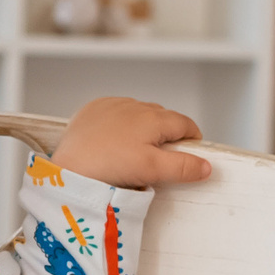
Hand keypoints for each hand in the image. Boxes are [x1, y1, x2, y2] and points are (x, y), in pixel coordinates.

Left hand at [52, 96, 208, 188]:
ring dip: (143, 127)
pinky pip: (115, 112)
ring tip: (135, 151)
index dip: (192, 139)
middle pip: (163, 117)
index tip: (190, 153)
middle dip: (167, 134)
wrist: (68, 166)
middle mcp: (135, 105)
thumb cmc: (109, 166)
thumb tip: (206, 166)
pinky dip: (120, 124)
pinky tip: (113, 141)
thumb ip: (183, 167)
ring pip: (139, 113)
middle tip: (161, 157)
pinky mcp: (93, 109)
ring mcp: (112, 104)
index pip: (186, 124)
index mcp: (154, 118)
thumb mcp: (153, 169)